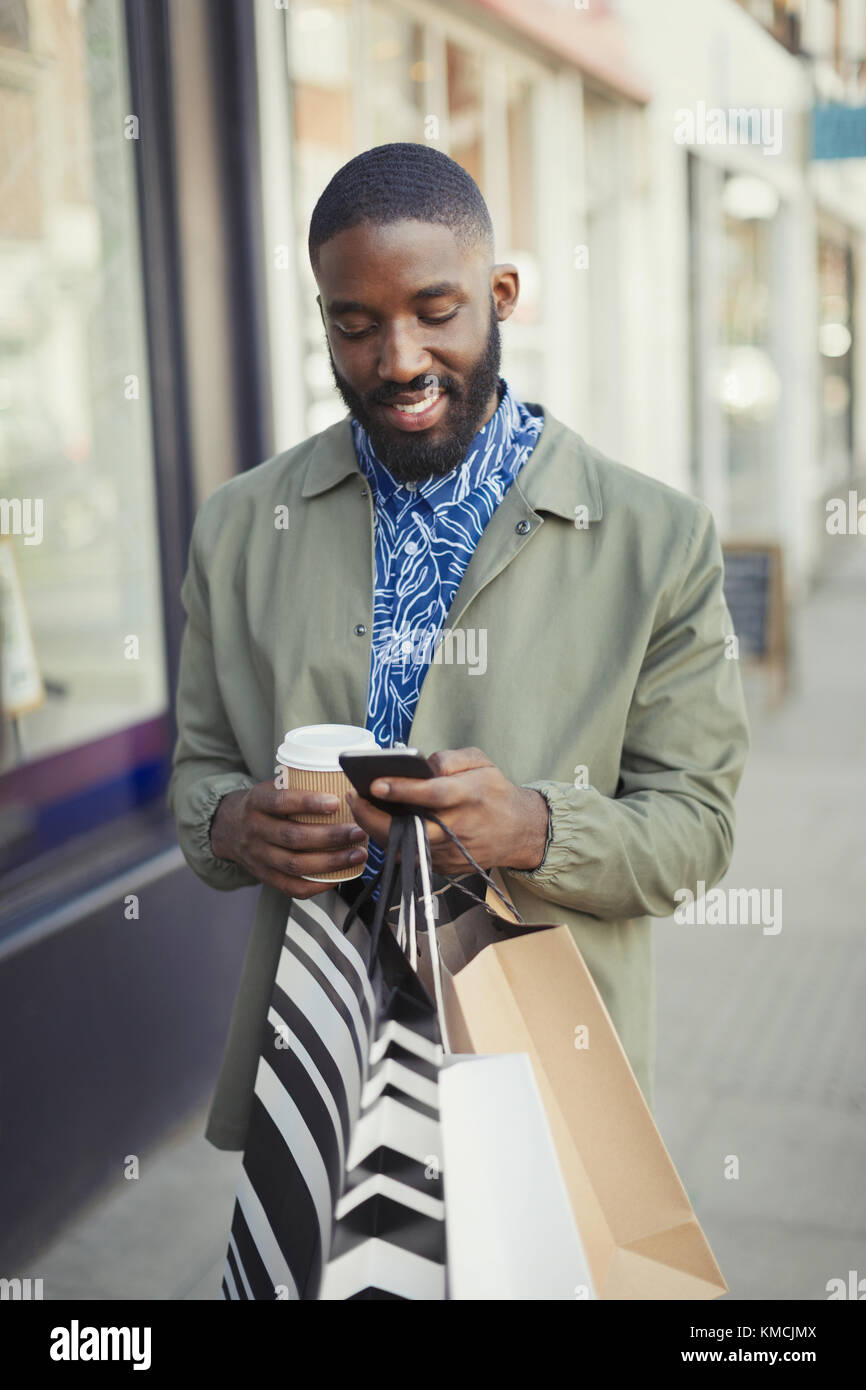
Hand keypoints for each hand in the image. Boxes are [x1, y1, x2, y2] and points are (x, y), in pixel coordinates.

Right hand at [210, 782, 367, 897]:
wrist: (229, 829)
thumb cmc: (263, 805)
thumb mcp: (271, 787)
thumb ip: (297, 784)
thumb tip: (342, 780)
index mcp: (257, 802)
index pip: (280, 802)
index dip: (308, 803)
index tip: (335, 802)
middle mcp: (255, 830)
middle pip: (292, 837)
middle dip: (330, 836)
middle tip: (358, 831)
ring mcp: (259, 857)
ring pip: (295, 864)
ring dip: (330, 862)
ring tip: (357, 854)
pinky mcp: (265, 877)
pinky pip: (291, 887)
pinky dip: (318, 886)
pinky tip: (339, 877)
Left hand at [345, 747, 548, 876]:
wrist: (519, 832)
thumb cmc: (495, 792)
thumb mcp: (481, 762)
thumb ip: (450, 758)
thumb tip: (418, 764)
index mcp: (469, 797)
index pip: (432, 795)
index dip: (402, 790)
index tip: (375, 783)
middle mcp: (458, 828)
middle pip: (410, 827)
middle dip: (375, 815)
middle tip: (353, 796)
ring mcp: (449, 852)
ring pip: (404, 845)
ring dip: (376, 828)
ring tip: (360, 806)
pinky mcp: (442, 867)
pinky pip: (409, 855)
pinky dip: (391, 840)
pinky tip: (378, 823)